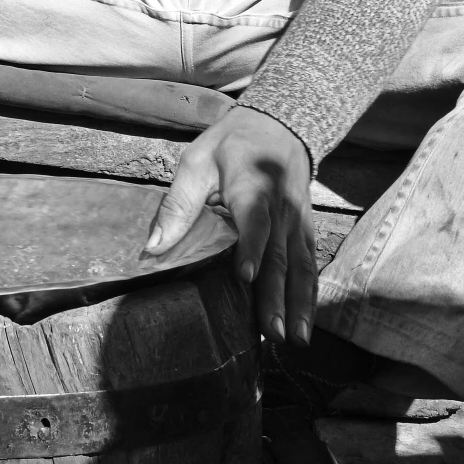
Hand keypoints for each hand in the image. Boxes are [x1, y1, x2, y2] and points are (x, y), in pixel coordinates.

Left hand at [146, 107, 317, 345]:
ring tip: (296, 339)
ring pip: (301, 265)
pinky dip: (309, 294)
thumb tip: (153, 246)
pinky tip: (306, 323)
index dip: (252, 247)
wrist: (280, 124)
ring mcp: (297, 220)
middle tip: (274, 332)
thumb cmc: (231, 145)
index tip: (246, 276)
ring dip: (300, 303)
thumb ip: (178, 202)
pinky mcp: (305, 229)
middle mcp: (281, 207)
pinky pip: (309, 264)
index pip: (254, 219)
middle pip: (280, 254)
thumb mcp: (196, 160)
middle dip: (277, 295)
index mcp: (253, 186)